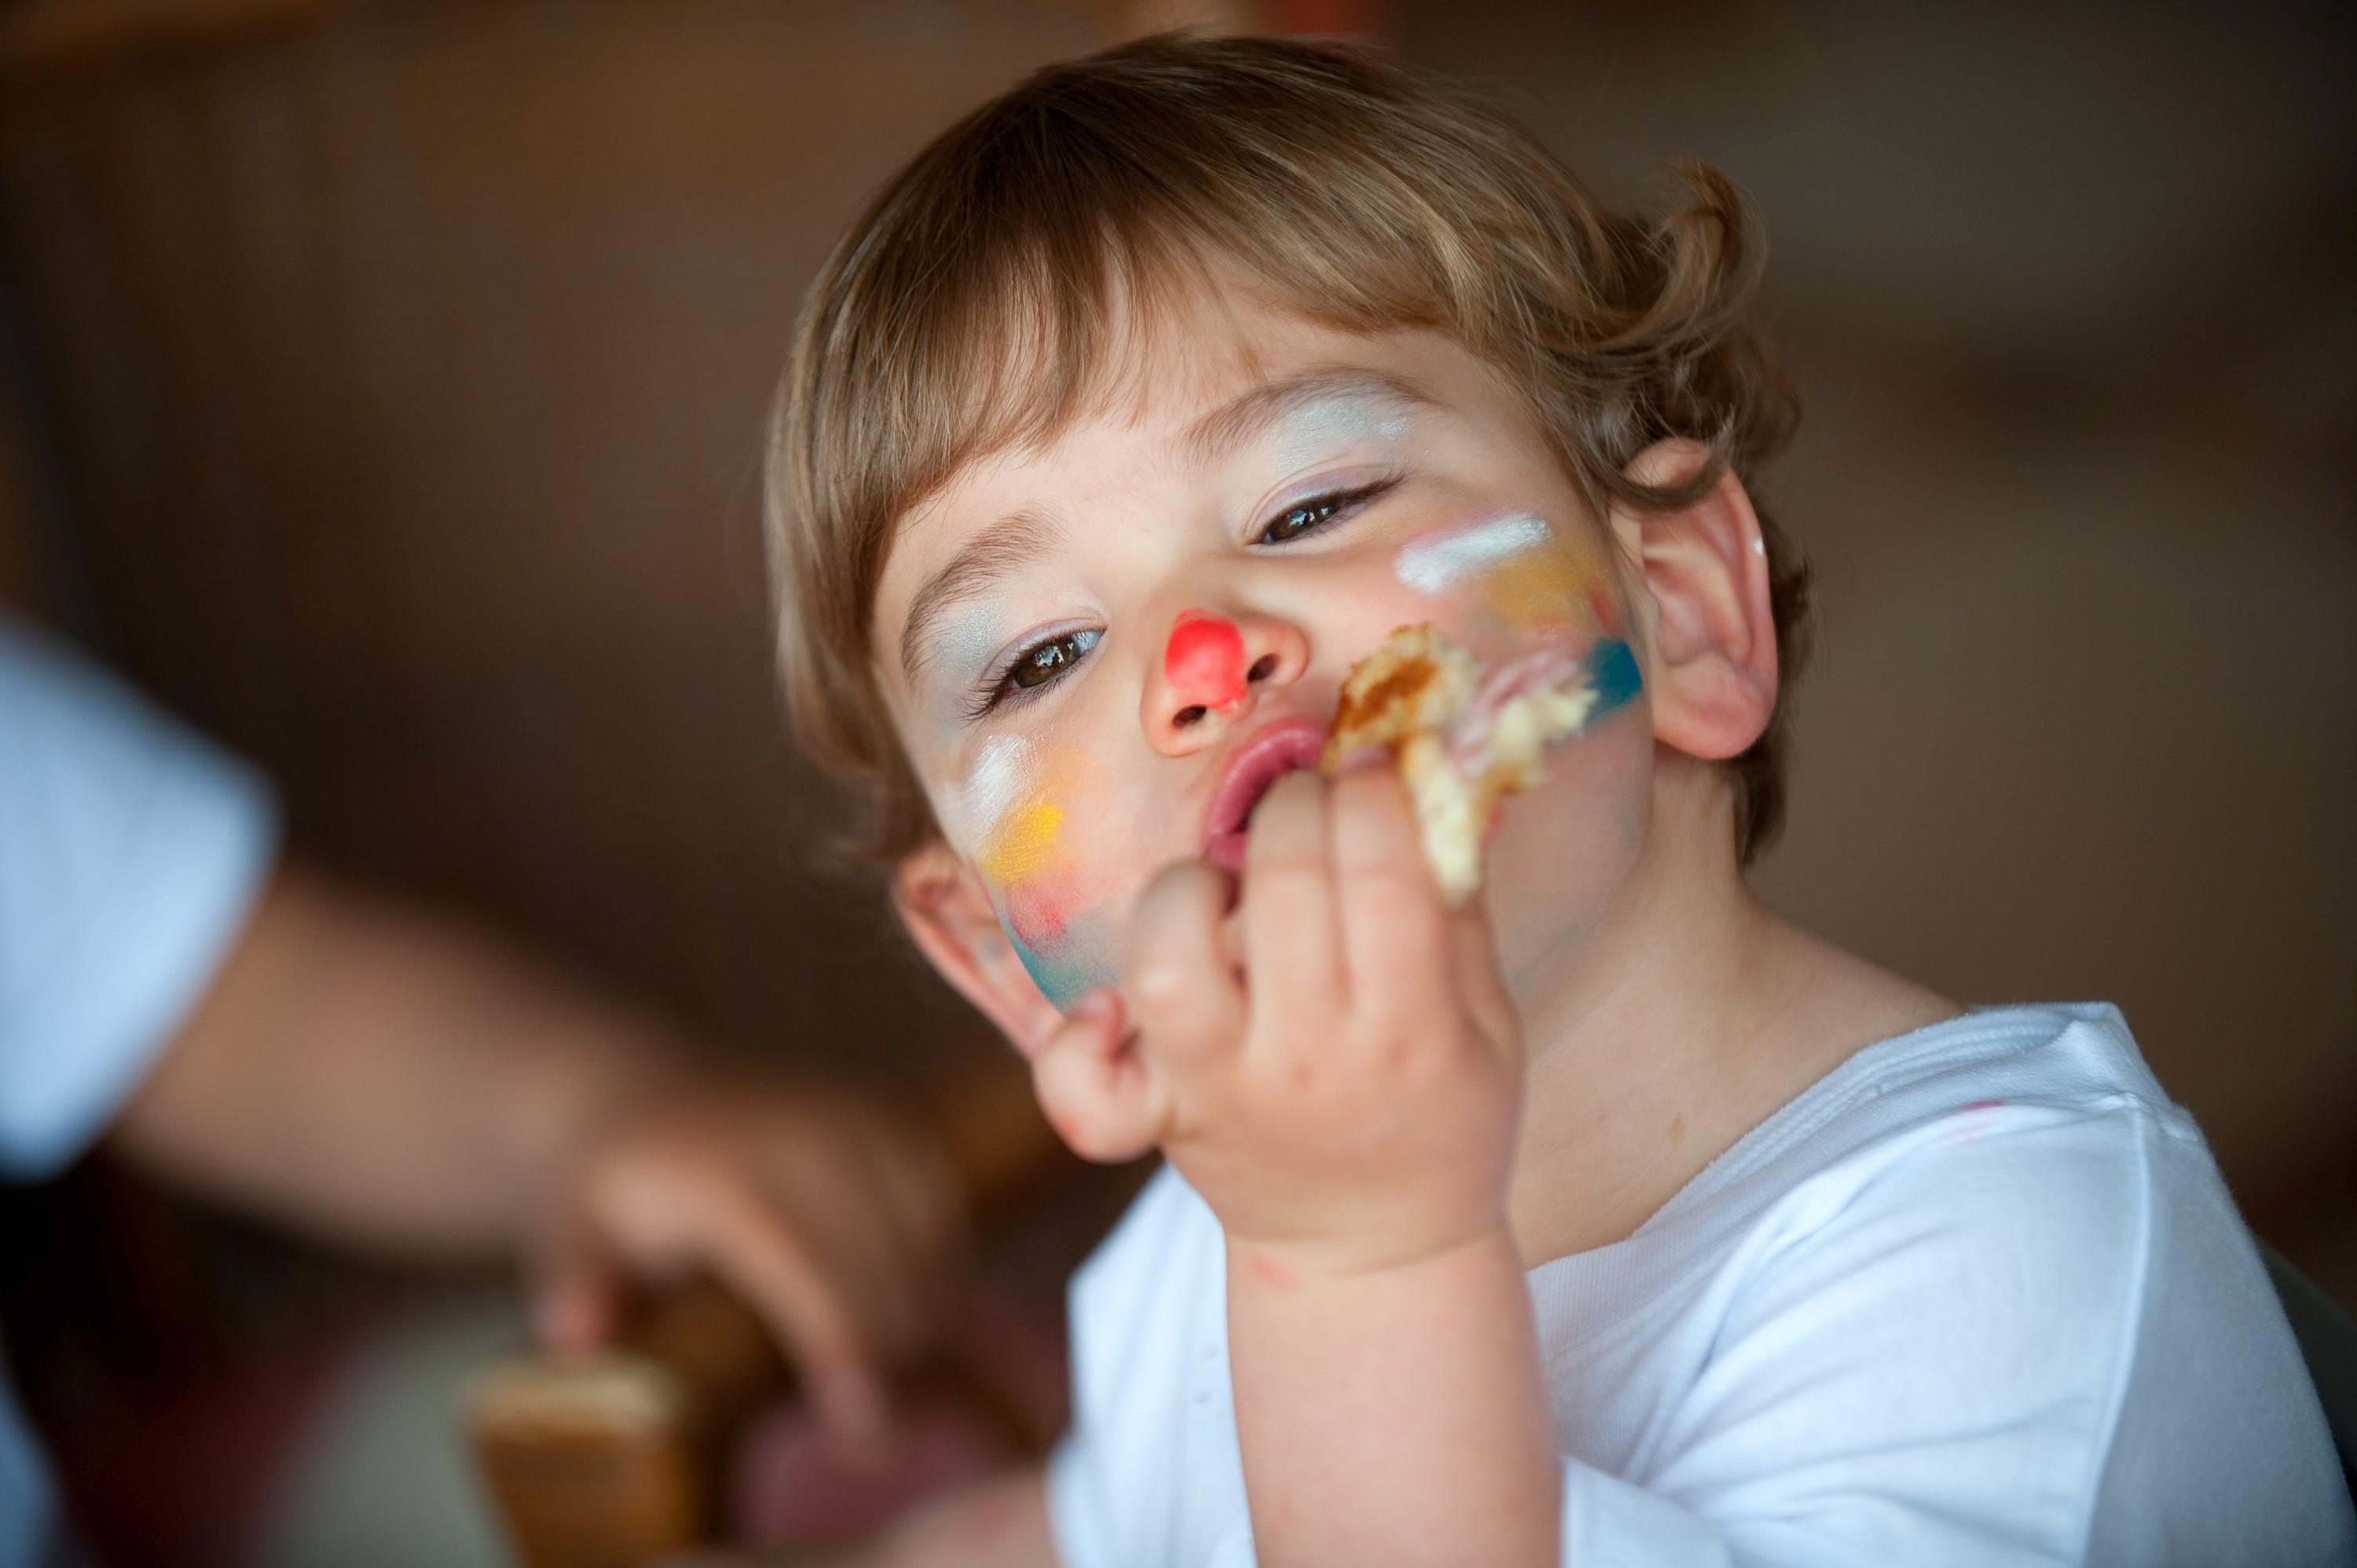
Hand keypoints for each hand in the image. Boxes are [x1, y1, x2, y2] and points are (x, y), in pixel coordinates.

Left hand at [532, 1073, 964, 1443]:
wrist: (649, 1101)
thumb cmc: (614, 1193)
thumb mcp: (569, 1233)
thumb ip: (575, 1283)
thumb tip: (577, 1338)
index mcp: (728, 1177)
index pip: (809, 1274)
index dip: (844, 1348)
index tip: (862, 1426)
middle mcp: (803, 1139)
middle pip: (881, 1265)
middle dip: (894, 1355)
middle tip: (875, 1440)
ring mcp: (854, 1120)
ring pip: (925, 1234)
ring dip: (925, 1315)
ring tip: (898, 1386)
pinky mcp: (889, 1118)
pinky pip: (942, 1203)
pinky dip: (942, 1265)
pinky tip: (919, 1318)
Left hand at [1029, 764, 1522, 1278]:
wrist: (1374, 1251)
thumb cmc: (1441, 1115)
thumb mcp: (1489, 1020)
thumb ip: (1456, 905)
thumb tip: (1420, 775)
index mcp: (1409, 1028)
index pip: (1382, 874)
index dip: (1371, 794)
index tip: (1371, 767)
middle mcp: (1308, 1058)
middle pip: (1283, 887)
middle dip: (1295, 807)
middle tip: (1307, 805)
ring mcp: (1220, 1090)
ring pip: (1168, 965)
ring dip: (1189, 893)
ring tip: (1223, 891)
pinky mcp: (1158, 1118)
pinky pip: (1085, 1090)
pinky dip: (1077, 1044)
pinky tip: (1115, 1008)